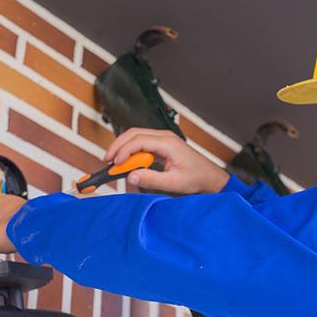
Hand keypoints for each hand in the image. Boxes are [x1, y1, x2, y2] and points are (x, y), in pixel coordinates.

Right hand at [104, 128, 228, 194]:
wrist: (208, 177)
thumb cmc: (196, 178)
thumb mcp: (173, 183)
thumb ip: (151, 180)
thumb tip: (131, 176)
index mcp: (168, 143)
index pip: (139, 140)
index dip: (124, 151)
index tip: (115, 163)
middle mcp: (165, 137)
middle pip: (134, 133)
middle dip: (118, 145)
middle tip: (107, 160)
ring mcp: (163, 139)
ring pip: (136, 136)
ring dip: (123, 147)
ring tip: (113, 161)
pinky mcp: (161, 145)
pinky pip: (142, 142)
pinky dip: (131, 150)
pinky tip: (126, 161)